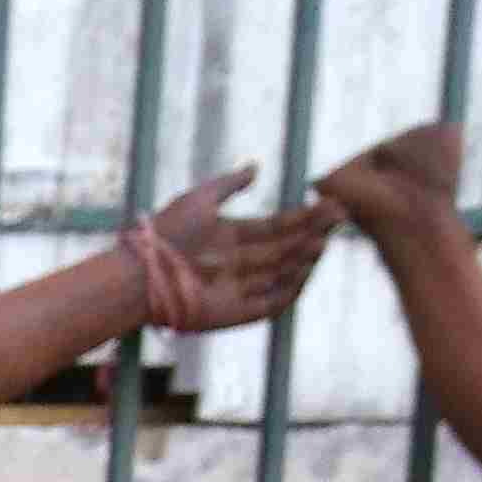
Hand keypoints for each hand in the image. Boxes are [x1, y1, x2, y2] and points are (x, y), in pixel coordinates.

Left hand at [122, 164, 334, 336]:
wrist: (142, 274)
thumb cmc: (165, 234)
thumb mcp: (200, 199)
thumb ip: (230, 183)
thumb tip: (257, 167)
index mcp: (230, 237)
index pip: (276, 228)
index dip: (303, 218)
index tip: (329, 204)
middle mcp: (237, 264)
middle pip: (284, 249)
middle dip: (312, 234)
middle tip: (340, 218)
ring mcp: (237, 289)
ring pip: (282, 275)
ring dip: (305, 260)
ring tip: (325, 242)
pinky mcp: (234, 314)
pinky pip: (270, 306)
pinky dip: (289, 292)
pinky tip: (306, 273)